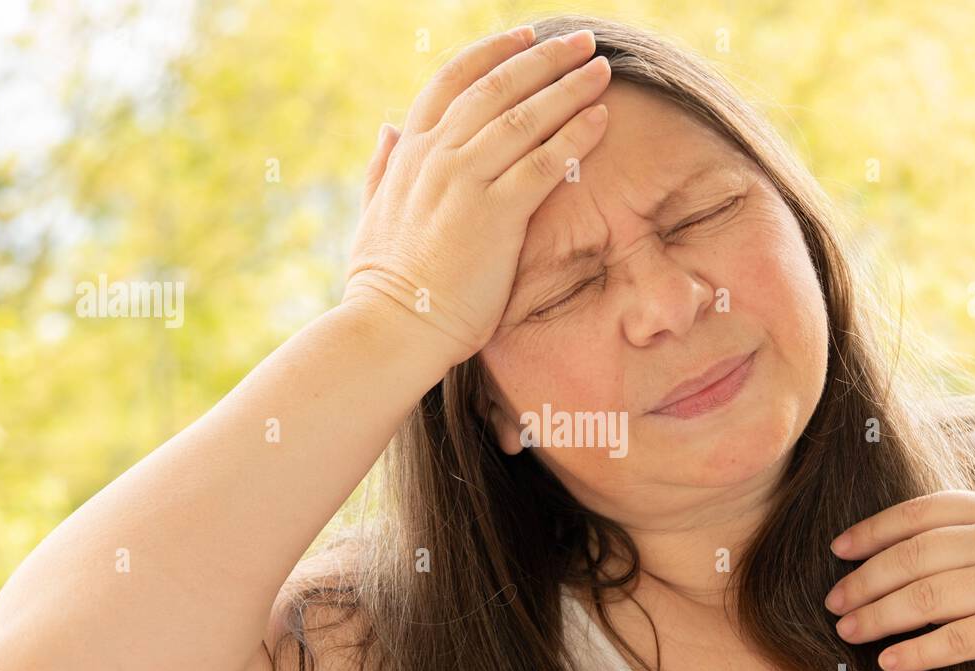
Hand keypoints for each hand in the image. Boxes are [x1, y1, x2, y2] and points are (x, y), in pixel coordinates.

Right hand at [343, 25, 611, 366]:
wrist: (391, 330)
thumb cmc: (385, 285)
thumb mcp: (373, 214)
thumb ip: (382, 167)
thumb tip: (386, 128)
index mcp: (409, 153)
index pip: (454, 80)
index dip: (494, 52)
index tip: (528, 37)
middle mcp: (435, 157)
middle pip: (497, 88)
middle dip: (545, 59)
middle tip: (583, 42)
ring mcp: (463, 183)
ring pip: (523, 117)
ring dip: (568, 88)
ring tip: (602, 70)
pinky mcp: (492, 216)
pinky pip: (541, 164)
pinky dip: (573, 137)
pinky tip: (600, 119)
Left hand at [822, 486, 974, 670]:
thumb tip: (935, 517)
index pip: (920, 512)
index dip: (872, 530)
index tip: (838, 549)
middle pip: (913, 556)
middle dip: (864, 579)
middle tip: (832, 600)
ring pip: (927, 597)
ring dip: (878, 615)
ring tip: (847, 630)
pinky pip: (959, 640)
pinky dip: (918, 652)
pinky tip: (890, 661)